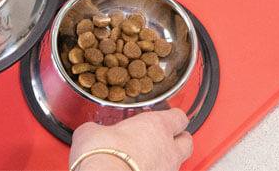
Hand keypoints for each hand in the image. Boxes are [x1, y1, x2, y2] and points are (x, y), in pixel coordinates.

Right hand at [69, 109, 193, 170]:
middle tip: (165, 138)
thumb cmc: (103, 154)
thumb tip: (91, 132)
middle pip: (187, 141)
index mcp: (158, 126)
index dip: (172, 116)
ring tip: (150, 159)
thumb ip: (98, 129)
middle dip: (178, 139)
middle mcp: (168, 149)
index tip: (164, 115)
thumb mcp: (91, 132)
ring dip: (167, 160)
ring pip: (177, 162)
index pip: (179, 116)